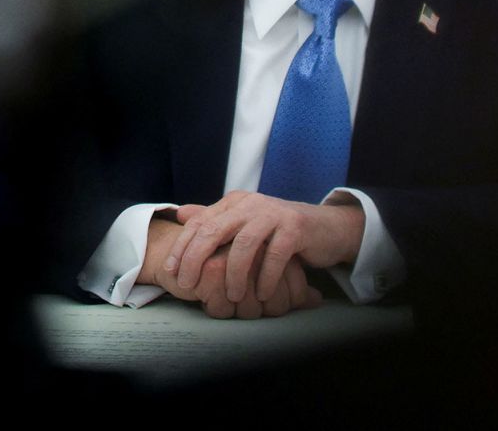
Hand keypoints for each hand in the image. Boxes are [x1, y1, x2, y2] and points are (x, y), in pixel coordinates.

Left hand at [163, 191, 364, 304]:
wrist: (326, 228)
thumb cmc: (279, 232)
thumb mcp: (244, 223)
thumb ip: (213, 219)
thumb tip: (179, 214)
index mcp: (235, 202)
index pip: (200, 222)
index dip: (182, 247)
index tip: (171, 271)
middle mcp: (252, 203)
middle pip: (215, 229)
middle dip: (197, 259)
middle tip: (189, 286)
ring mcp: (274, 213)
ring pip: (245, 244)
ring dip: (235, 274)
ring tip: (233, 296)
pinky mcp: (295, 226)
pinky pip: (275, 255)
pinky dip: (266, 277)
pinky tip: (262, 293)